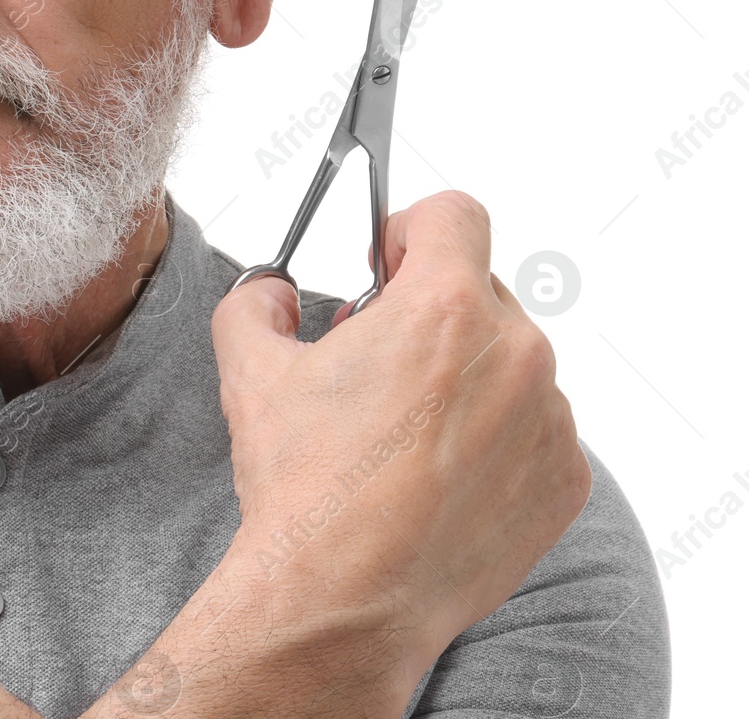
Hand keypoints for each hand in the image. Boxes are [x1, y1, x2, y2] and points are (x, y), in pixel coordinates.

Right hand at [209, 191, 590, 675]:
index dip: (410, 228)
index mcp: (443, 308)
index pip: (455, 214)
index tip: (387, 264)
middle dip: (428, 312)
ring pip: (509, 363)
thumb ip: (257, 301)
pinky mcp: (563, 479)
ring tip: (402, 431)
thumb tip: (273, 293)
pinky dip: (493, 438)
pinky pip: (534, 428)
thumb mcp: (250, 368)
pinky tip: (435, 475)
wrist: (342, 597)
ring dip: (463, 377)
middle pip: (481, 291)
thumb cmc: (304, 486)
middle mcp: (515, 354)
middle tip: (376, 361)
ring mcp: (548, 419)